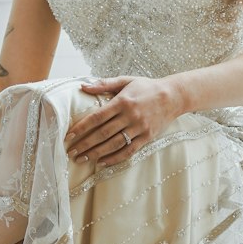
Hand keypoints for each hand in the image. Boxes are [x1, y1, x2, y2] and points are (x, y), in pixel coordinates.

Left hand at [65, 76, 183, 166]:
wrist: (173, 96)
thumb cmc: (146, 87)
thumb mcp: (125, 80)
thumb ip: (104, 84)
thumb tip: (83, 87)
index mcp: (122, 101)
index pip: (97, 117)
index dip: (82, 128)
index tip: (69, 136)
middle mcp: (130, 116)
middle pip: (103, 134)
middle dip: (85, 144)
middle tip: (71, 152)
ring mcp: (139, 128)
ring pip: (114, 144)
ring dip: (96, 153)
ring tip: (82, 159)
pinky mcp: (147, 138)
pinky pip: (129, 151)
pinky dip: (115, 158)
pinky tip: (102, 162)